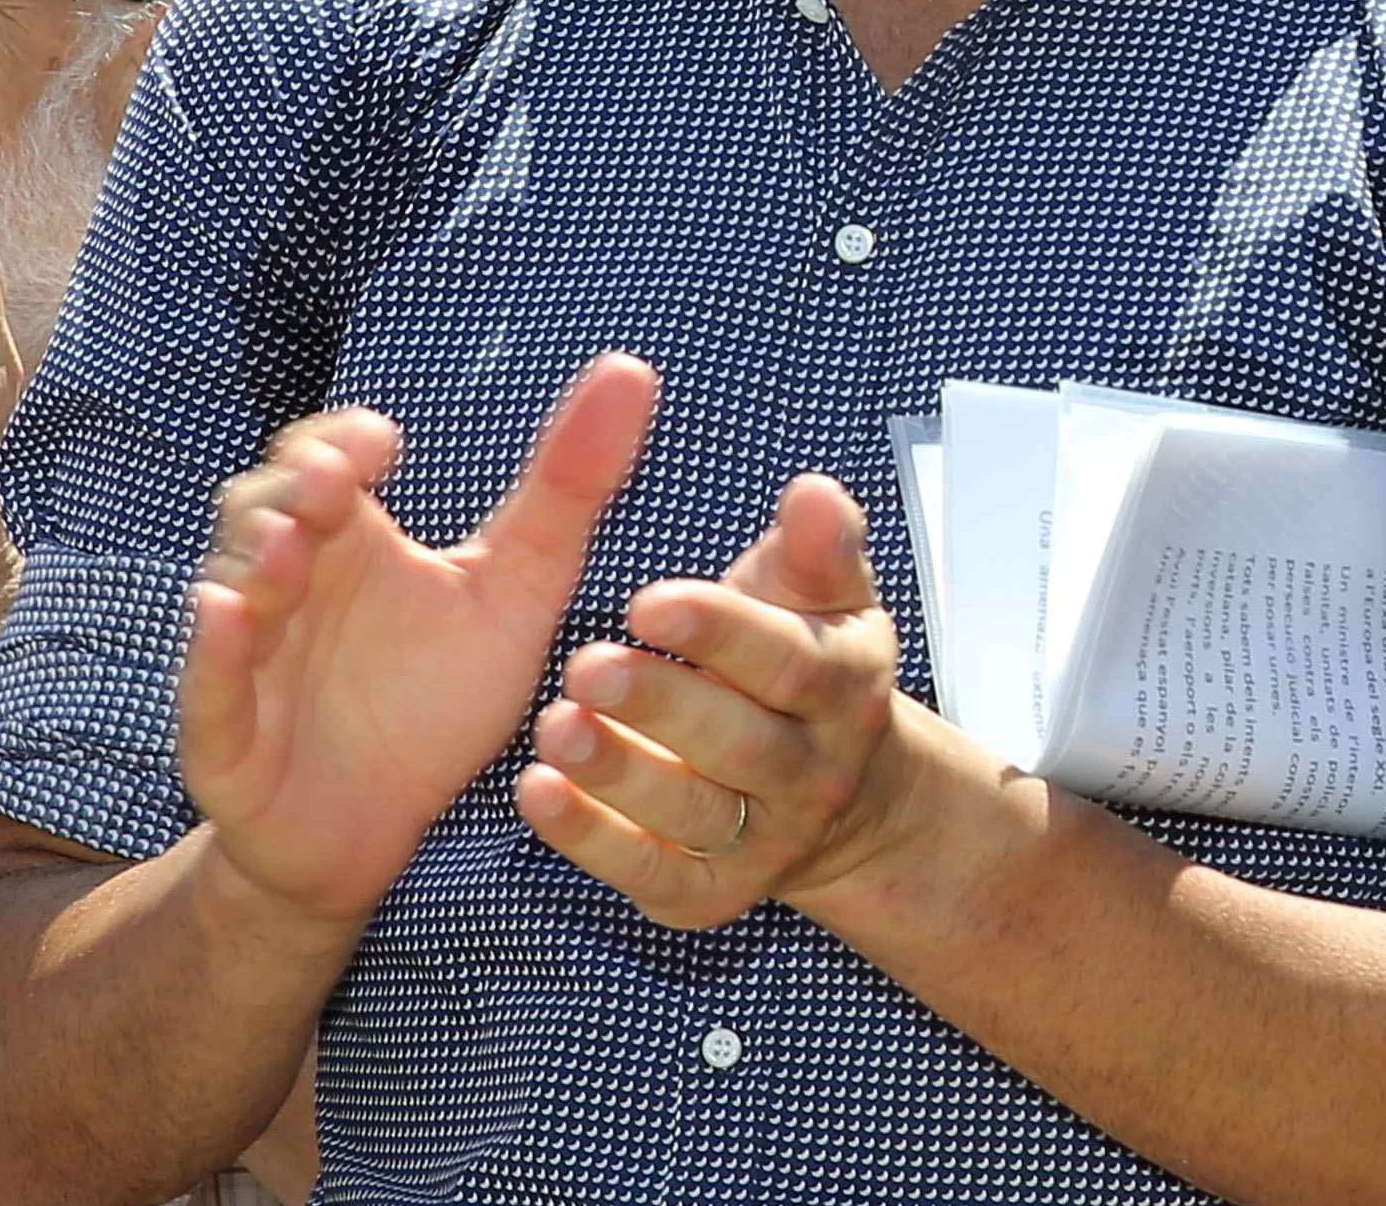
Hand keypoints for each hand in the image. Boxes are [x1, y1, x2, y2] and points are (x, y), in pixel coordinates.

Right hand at [183, 353, 658, 927]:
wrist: (373, 832)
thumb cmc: (434, 698)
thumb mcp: (517, 591)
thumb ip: (567, 488)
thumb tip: (631, 367)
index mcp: (348, 539)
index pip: (324, 458)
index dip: (342, 443)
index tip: (385, 443)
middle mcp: (284, 582)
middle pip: (262, 507)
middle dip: (293, 490)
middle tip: (336, 482)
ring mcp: (245, 655)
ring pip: (231, 589)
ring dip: (256, 562)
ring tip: (291, 545)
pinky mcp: (223, 733)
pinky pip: (206, 685)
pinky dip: (214, 650)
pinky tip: (227, 615)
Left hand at [519, 472, 944, 929]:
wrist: (849, 802)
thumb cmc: (808, 667)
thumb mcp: (828, 602)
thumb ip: (818, 546)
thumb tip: (810, 490)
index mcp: (842, 687)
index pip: (786, 660)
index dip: (719, 631)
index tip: (646, 600)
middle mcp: (813, 772)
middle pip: (740, 744)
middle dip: (662, 705)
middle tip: (585, 664)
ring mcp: (764, 840)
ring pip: (692, 814)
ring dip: (619, 773)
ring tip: (554, 728)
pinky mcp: (709, 894)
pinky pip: (648, 872)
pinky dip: (590, 838)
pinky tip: (536, 793)